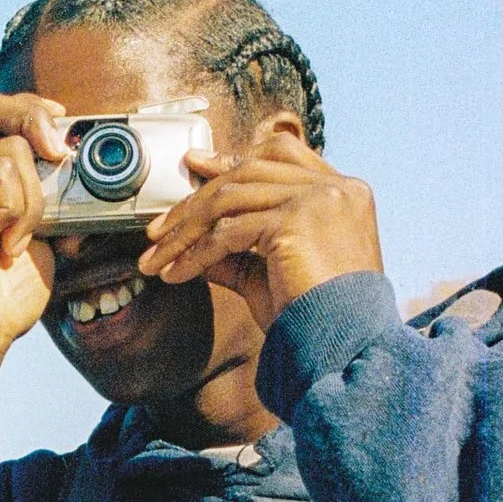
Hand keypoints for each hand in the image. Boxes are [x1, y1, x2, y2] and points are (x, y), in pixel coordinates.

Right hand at [0, 90, 72, 364]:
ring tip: (16, 240)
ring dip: (33, 198)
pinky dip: (17, 209)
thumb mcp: (43, 232)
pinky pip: (0, 171)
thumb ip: (52, 193)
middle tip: (59, 155)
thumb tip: (82, 163)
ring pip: (12, 148)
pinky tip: (2, 244)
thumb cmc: (3, 293)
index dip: (33, 111)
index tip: (65, 135)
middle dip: (33, 119)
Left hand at [135, 113, 383, 327]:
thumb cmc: (320, 320)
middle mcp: (336, 188)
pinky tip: (175, 273)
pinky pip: (227, 232)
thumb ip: (241, 253)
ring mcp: (318, 199)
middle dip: (197, 197)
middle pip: (250, 170)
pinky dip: (194, 254)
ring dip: (185, 229)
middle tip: (159, 225)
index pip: (282, 154)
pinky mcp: (295, 221)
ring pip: (231, 198)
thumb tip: (197, 245)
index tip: (197, 165)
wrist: (346, 347)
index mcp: (346, 193)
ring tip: (157, 256)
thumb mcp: (276, 275)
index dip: (234, 158)